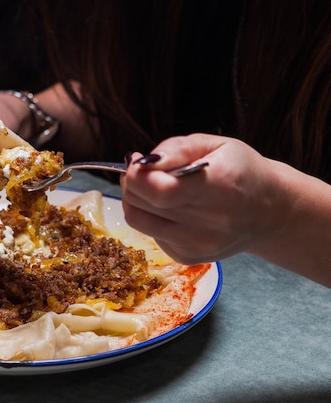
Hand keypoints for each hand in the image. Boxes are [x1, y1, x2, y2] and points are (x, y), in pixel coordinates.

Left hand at [121, 133, 288, 263]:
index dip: (137, 176)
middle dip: (132, 184)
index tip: (136, 161)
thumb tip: (143, 162)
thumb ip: (177, 149)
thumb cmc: (242, 171)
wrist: (271, 212)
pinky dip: (151, 217)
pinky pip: (151, 234)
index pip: (162, 192)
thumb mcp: (217, 145)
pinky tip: (170, 207)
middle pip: (144, 205)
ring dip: (135, 201)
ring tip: (150, 187)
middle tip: (140, 171)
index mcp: (221, 186)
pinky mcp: (189, 257)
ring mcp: (199, 245)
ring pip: (139, 222)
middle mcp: (211, 222)